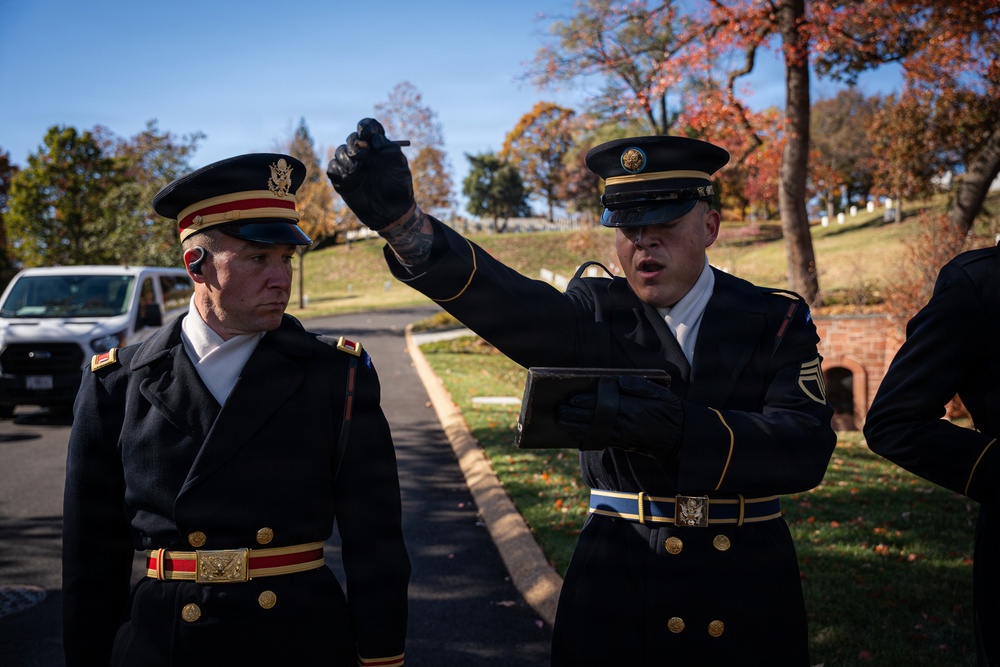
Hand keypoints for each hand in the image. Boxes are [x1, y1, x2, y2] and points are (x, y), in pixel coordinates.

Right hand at [326, 118, 414, 230]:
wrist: (392, 211)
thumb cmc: (399, 186)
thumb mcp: (399, 165)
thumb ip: (389, 148)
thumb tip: (374, 139)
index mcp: (377, 146)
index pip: (368, 127)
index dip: (365, 127)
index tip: (366, 133)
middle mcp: (363, 153)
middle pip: (352, 138)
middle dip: (354, 144)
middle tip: (360, 155)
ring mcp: (351, 166)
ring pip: (340, 151)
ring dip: (346, 157)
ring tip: (357, 170)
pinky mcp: (342, 180)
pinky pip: (332, 168)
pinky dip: (338, 169)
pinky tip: (350, 178)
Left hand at [556, 375, 682, 459]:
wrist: (681, 438)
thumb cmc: (670, 411)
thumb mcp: (661, 393)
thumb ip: (639, 386)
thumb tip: (618, 380)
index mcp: (632, 408)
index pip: (602, 403)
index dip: (583, 402)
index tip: (570, 399)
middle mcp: (624, 423)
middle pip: (592, 419)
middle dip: (573, 415)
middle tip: (558, 411)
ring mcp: (622, 436)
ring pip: (592, 432)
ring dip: (574, 428)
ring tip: (560, 422)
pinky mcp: (622, 444)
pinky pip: (600, 441)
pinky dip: (585, 438)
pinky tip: (574, 434)